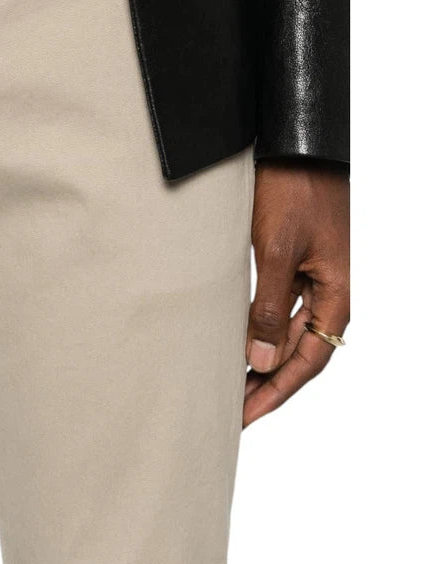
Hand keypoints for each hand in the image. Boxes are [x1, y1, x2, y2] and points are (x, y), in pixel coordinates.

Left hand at [244, 158, 349, 426]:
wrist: (295, 146)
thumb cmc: (293, 191)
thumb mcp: (276, 251)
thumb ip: (270, 307)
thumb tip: (263, 362)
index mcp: (335, 296)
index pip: (307, 362)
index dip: (276, 393)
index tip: (244, 417)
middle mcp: (326, 293)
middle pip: (298, 355)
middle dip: (266, 385)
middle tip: (228, 411)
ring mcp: (310, 278)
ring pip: (286, 334)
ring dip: (260, 360)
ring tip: (228, 385)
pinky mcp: (290, 262)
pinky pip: (277, 309)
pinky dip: (257, 330)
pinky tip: (236, 342)